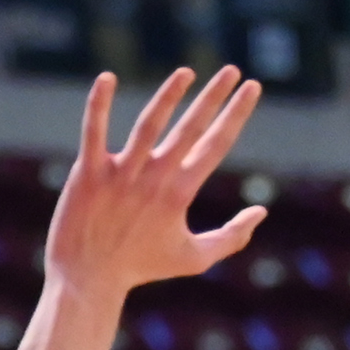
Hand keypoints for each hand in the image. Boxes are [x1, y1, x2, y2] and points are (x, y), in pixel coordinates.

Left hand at [44, 68, 266, 305]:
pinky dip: (98, 105)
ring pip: (149, 125)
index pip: (216, 145)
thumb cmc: (141, 267)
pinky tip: (106, 78)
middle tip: (232, 69)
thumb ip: (231, 237)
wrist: (88, 280)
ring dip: (169, 95)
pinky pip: (94, 132)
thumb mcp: (194, 259)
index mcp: (180, 193)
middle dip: (213, 97)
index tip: (252, 87)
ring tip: (186, 72)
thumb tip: (261, 212)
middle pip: (190, 128)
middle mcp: (154, 179)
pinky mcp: (88, 173)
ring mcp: (121, 174)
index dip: (236, 114)